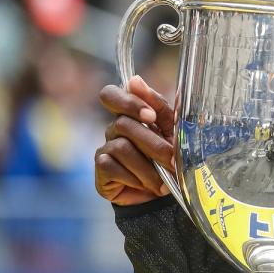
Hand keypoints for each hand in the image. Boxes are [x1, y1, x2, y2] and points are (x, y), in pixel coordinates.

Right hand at [95, 75, 176, 204]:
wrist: (162, 192)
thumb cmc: (167, 156)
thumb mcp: (171, 131)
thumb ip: (159, 106)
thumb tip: (135, 80)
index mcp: (131, 114)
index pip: (111, 95)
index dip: (127, 102)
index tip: (150, 116)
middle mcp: (114, 128)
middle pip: (124, 124)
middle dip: (153, 145)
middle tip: (172, 160)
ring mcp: (105, 147)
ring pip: (122, 148)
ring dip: (148, 167)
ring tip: (164, 181)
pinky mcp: (101, 168)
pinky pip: (113, 167)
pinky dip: (135, 178)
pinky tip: (147, 185)